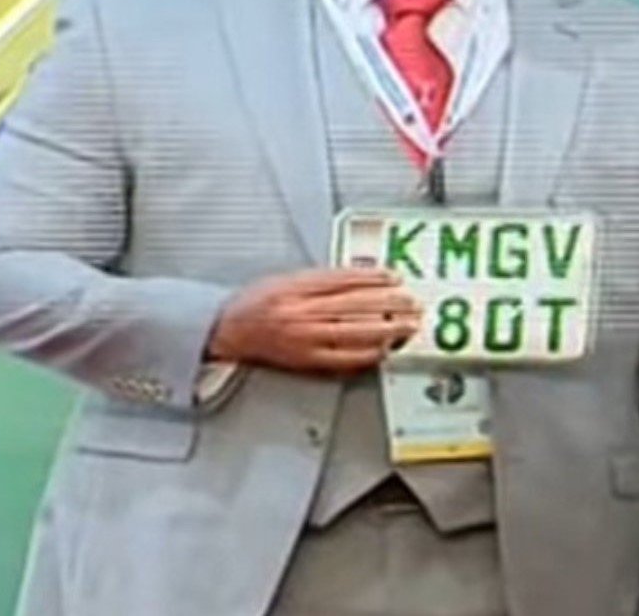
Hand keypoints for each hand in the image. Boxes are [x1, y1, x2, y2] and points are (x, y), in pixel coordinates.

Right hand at [208, 268, 421, 374]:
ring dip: (385, 329)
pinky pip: (343, 359)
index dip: (372, 278)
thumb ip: (318, 279)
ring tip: (406, 326)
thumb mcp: (283, 279)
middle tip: (411, 303)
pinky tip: (382, 349)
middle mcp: (301, 312)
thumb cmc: (253, 305)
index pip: (342, 280)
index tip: (393, 278)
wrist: (227, 331)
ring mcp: (305, 338)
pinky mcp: (305, 360)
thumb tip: (358, 279)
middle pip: (354, 306)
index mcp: (295, 287)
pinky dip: (366, 354)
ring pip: (354, 332)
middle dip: (387, 304)